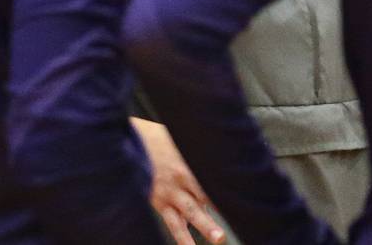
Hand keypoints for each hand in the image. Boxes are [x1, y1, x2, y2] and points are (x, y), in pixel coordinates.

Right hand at [132, 118, 225, 244]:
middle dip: (219, 207)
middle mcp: (181, 180)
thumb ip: (197, 147)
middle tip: (234, 218)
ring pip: (189, 214)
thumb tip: (218, 146)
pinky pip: (172, 222)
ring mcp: (169, 194)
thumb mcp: (178, 137)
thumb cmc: (155, 137)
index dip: (227, 187)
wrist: (127, 145)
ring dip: (204, 227)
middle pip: (204, 197)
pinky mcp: (159, 203)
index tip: (243, 195)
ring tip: (217, 239)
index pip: (212, 178)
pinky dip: (181, 235)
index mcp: (188, 162)